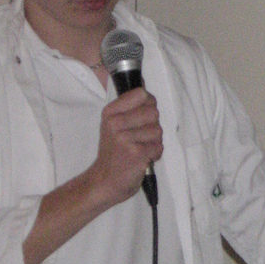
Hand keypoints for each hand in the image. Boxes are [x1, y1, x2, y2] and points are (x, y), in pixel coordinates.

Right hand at [91, 87, 163, 204]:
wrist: (105, 180)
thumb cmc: (114, 151)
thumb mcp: (113, 124)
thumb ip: (130, 105)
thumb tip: (143, 83)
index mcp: (110, 112)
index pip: (142, 94)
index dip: (148, 104)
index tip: (141, 117)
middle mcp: (115, 123)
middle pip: (154, 112)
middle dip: (152, 125)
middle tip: (139, 137)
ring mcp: (125, 139)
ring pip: (158, 130)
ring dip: (154, 141)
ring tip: (139, 148)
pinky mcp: (136, 154)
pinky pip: (159, 146)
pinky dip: (154, 154)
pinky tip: (142, 157)